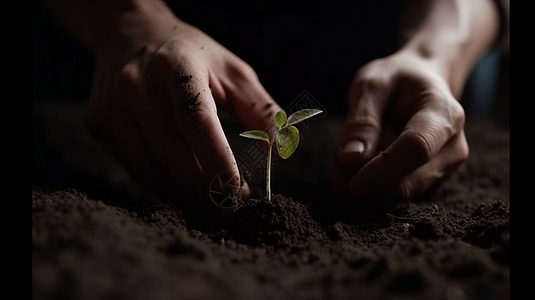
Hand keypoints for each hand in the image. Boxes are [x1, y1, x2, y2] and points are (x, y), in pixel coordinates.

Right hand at [84, 14, 280, 205]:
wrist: (129, 34)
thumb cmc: (192, 57)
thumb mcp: (232, 71)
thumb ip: (260, 110)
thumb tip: (280, 154)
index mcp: (177, 67)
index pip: (197, 122)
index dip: (219, 162)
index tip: (239, 191)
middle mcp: (137, 84)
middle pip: (173, 153)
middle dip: (205, 185)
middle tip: (229, 198)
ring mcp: (111, 104)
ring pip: (149, 167)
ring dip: (183, 189)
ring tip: (208, 191)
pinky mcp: (97, 121)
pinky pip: (133, 165)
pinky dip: (160, 181)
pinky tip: (180, 178)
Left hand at [331, 51, 468, 209]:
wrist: (421, 83)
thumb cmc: (396, 80)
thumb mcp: (371, 84)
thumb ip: (361, 120)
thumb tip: (351, 160)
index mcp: (443, 114)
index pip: (416, 150)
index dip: (381, 171)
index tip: (351, 182)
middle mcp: (452, 147)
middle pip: (405, 182)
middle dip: (364, 179)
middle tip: (338, 156)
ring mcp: (444, 169)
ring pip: (395, 194)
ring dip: (363, 182)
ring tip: (352, 150)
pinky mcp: (431, 183)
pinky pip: (394, 196)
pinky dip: (370, 185)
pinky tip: (364, 160)